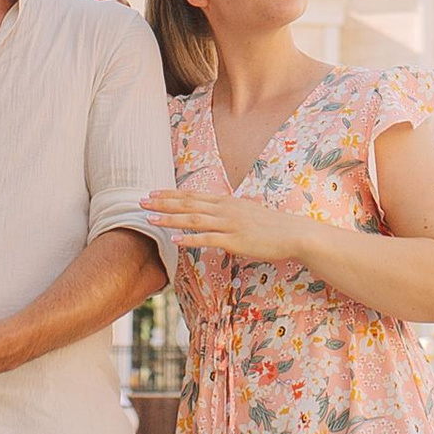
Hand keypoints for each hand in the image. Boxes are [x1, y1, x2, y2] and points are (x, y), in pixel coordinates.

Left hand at [140, 189, 311, 262]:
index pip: (192, 195)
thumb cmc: (271, 225)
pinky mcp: (235, 240)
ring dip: (170, 219)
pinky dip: (191, 239)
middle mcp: (224, 209)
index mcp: (226, 201)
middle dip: (163, 203)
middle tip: (141, 201)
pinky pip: (208, 239)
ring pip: (193, 219)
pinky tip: (176, 241)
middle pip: (188, 204)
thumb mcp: (248, 211)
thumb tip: (219, 211)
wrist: (292, 233)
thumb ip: (231, 210)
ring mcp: (229, 224)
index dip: (170, 194)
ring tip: (150, 219)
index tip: (152, 193)